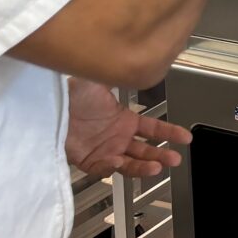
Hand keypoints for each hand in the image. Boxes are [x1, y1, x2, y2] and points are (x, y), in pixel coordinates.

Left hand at [66, 77, 190, 177]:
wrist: (52, 107)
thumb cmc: (72, 93)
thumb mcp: (101, 81)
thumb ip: (121, 78)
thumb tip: (139, 68)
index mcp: (123, 120)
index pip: (153, 129)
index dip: (169, 133)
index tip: (185, 137)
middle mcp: (117, 137)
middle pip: (146, 150)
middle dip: (162, 155)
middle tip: (175, 159)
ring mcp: (105, 150)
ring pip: (130, 163)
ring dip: (145, 166)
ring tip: (158, 167)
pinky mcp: (90, 161)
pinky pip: (106, 169)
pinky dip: (114, 167)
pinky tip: (120, 161)